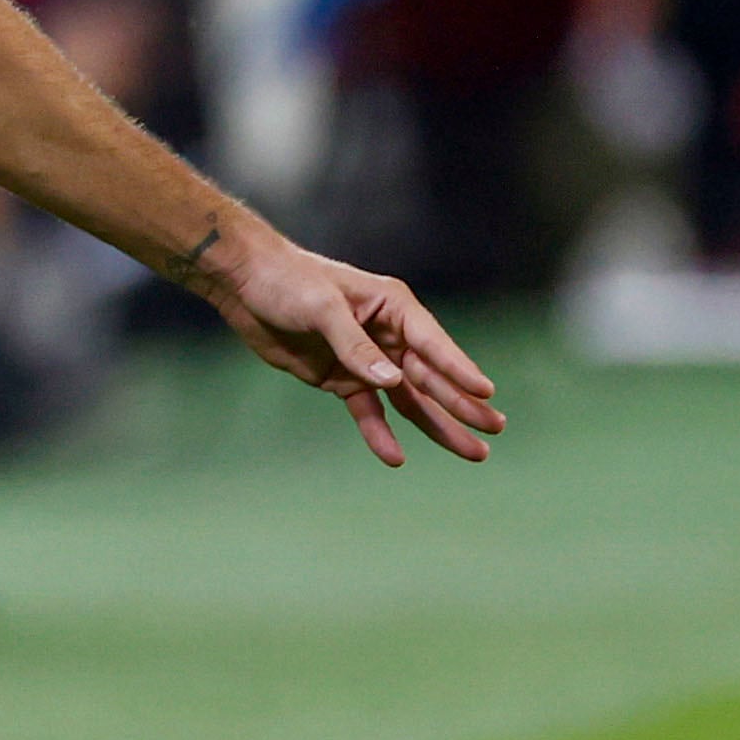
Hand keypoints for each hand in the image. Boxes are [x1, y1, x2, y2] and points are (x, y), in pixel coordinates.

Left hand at [204, 229, 503, 467]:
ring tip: (473, 453)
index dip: (460, 370)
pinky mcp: (341, 379)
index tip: (487, 394)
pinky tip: (395, 458)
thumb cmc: (288, 281)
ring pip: (409, 399)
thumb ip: (356, 346)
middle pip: (430, 377)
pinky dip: (380, 433)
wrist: (244, 284)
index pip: (434, 344)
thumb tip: (394, 381)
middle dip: (462, 405)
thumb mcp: (322, 308)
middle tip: (494, 430)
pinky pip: (368, 411)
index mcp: (394, 308)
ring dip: (437, 425)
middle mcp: (387, 335)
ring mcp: (366, 360)